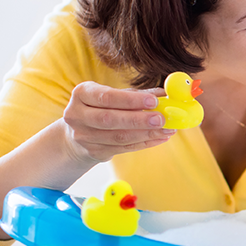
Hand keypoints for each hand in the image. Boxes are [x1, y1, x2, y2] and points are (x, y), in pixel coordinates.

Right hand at [60, 81, 174, 163]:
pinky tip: (160, 138)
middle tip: (161, 119)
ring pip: (119, 137)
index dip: (130, 100)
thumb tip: (164, 94)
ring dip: (146, 134)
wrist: (78, 133)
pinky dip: (145, 143)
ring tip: (167, 129)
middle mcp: (78, 115)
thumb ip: (137, 94)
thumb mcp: (113, 95)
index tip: (154, 101)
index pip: (106, 97)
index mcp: (82, 94)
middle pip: (110, 119)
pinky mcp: (95, 152)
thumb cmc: (102, 107)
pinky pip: (124, 148)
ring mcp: (84, 136)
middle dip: (139, 120)